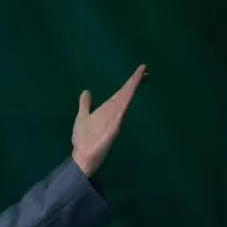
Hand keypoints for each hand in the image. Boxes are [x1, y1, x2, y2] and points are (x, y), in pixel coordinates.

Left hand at [70, 63, 147, 178]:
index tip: (139, 71)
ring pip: (124, 100)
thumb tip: (86, 91)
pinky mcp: (113, 127)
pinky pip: (119, 112)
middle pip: (125, 94)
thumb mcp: (82, 117)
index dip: (129, 82)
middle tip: (145, 69)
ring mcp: (114, 119)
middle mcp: (113, 113)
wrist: (83, 157)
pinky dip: (124, 103)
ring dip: (131, 88)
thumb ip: (85, 104)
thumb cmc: (84, 140)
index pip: (120, 93)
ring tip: (140, 75)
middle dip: (134, 82)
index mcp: (107, 110)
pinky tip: (129, 94)